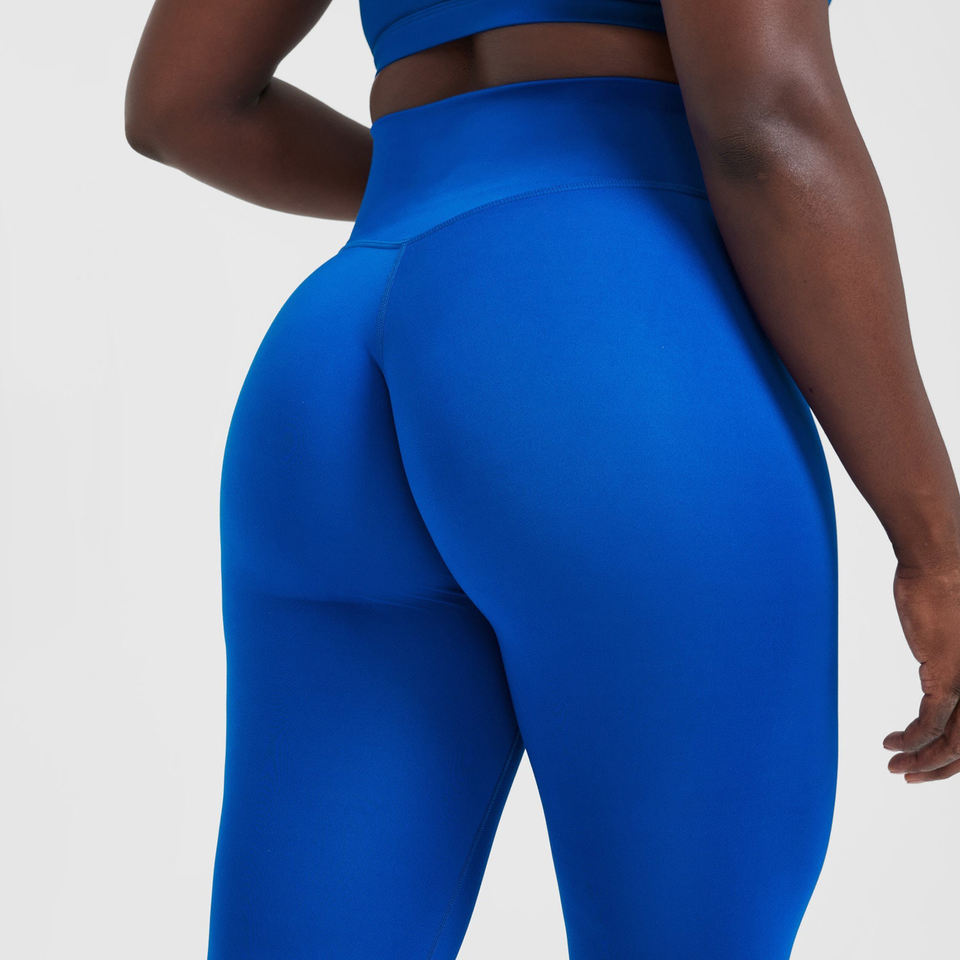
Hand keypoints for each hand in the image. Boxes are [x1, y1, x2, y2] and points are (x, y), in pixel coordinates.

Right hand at [883, 560, 959, 781]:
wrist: (940, 562)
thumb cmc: (950, 586)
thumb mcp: (957, 634)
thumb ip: (956, 661)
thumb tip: (945, 681)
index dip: (957, 758)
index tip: (931, 763)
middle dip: (940, 770)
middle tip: (911, 776)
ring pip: (955, 744)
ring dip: (922, 761)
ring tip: (896, 766)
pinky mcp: (949, 676)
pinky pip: (929, 724)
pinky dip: (909, 740)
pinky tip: (891, 743)